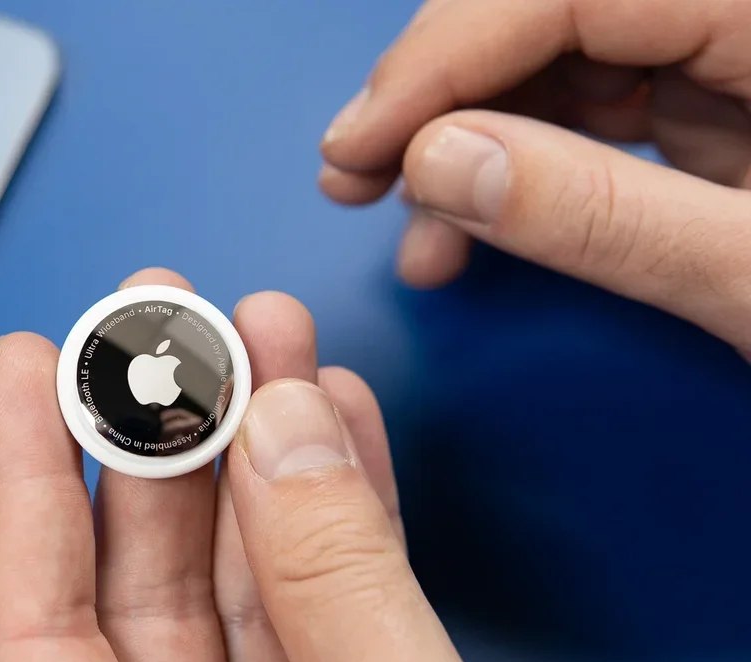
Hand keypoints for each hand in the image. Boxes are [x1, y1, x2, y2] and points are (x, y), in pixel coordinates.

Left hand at [0, 268, 466, 661]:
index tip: (28, 363)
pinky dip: (342, 518)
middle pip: (143, 572)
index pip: (32, 617)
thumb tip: (287, 431)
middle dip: (166, 428)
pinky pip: (328, 606)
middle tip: (173, 318)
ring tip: (274, 341)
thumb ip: (333, 588)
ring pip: (245, 578)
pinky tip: (338, 425)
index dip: (25, 478)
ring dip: (267, 450)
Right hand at [320, 0, 750, 356]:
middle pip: (537, 13)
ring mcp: (721, 47)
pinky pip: (583, 106)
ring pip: (547, 58)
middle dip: (433, 98)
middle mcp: (732, 14)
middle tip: (354, 178)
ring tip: (415, 234)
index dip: (440, 59)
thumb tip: (439, 165)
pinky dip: (511, 166)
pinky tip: (469, 224)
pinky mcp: (709, 96)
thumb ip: (603, 214)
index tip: (359, 143)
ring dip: (459, 141)